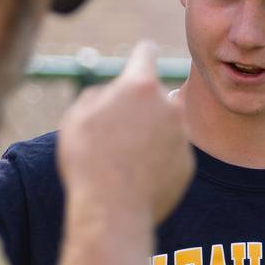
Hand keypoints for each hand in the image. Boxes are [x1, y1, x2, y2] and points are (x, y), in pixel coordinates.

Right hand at [57, 42, 193, 222]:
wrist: (112, 211)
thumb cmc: (87, 161)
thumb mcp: (75, 118)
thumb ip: (98, 95)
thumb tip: (112, 93)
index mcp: (139, 85)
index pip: (145, 52)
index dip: (141, 53)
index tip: (143, 54)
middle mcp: (169, 104)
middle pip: (154, 95)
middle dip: (138, 107)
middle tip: (113, 134)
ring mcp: (182, 136)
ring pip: (164, 126)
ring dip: (148, 135)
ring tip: (123, 161)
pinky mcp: (188, 163)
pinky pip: (170, 154)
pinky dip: (157, 161)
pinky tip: (136, 178)